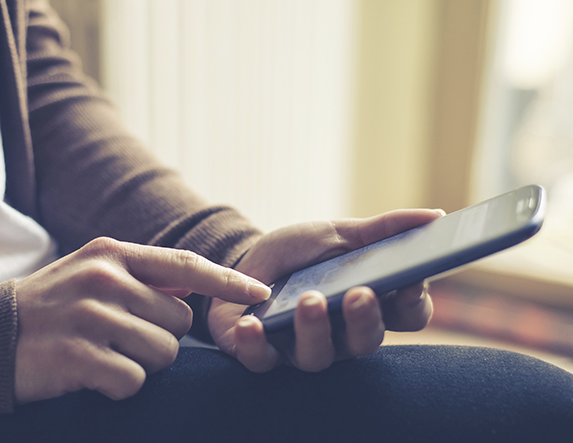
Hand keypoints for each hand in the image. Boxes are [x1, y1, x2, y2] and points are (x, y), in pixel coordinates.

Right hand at [13, 237, 269, 402]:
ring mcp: (90, 316)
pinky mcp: (77, 356)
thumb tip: (193, 294)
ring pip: (162, 353)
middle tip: (117, 339)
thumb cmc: (47, 308)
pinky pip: (134, 380)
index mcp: (111, 254)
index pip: (185, 265)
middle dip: (159, 338)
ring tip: (100, 353)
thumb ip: (140, 277)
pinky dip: (118, 385)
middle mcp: (105, 279)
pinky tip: (88, 374)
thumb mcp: (89, 273)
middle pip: (179, 321)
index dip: (227, 281)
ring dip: (139, 363)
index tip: (262, 292)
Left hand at [208, 209, 444, 372]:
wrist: (245, 262)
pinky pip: (260, 359)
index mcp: (369, 306)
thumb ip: (383, 229)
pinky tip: (250, 323)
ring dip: (313, 328)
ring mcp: (301, 349)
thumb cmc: (299, 254)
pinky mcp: (260, 354)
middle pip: (365, 341)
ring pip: (317, 356)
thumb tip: (437, 216)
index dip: (413, 303)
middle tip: (358, 293)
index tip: (411, 280)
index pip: (407, 316)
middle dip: (365, 318)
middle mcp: (341, 335)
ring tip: (308, 299)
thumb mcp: (337, 234)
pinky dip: (254, 343)